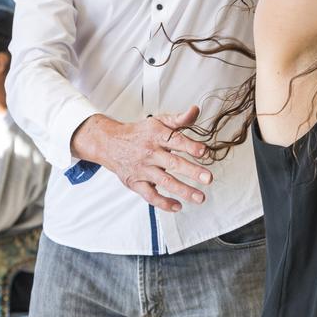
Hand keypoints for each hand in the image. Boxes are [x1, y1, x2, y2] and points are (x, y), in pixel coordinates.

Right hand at [72, 106, 212, 211]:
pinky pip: (150, 196)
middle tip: (208, 178)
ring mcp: (143, 169)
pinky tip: (178, 206)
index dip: (190, 146)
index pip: (175, 140)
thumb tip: (196, 110)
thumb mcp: (158, 122)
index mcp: (157, 136)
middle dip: (192, 171)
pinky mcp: (135, 183)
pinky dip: (163, 203)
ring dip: (183, 190)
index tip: (204, 152)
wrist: (109, 143)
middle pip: (173, 163)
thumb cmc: (140, 133)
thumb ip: (179, 119)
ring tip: (200, 198)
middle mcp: (150, 153)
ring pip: (164, 181)